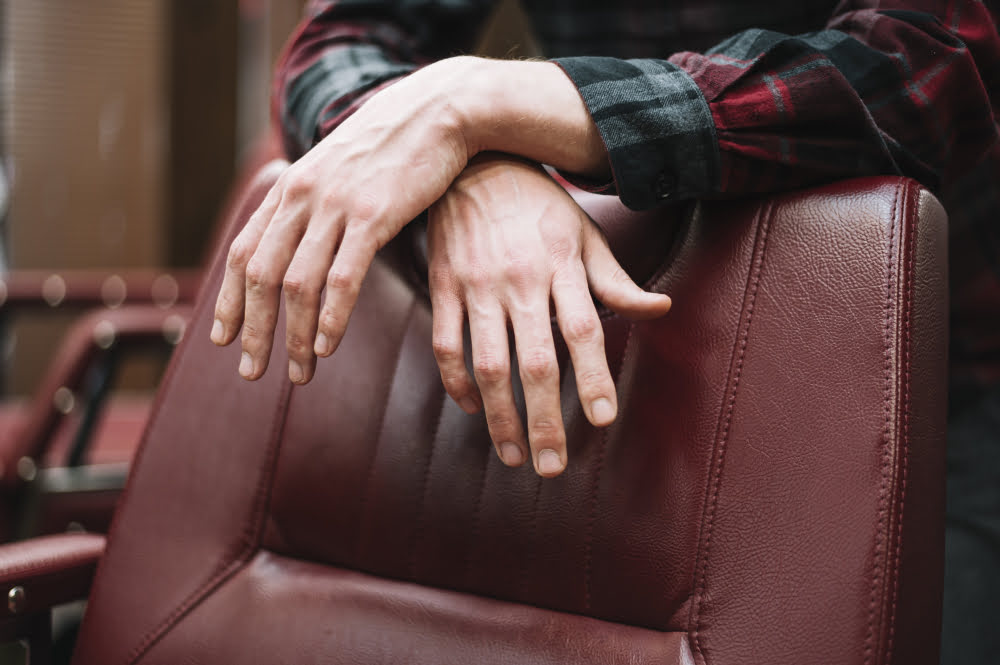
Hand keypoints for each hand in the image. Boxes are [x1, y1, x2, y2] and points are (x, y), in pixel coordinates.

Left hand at [210, 58, 479, 382]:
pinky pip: (342, 278)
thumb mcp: (337, 169)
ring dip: (293, 336)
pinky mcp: (373, 215)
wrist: (436, 110)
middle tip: (250, 371)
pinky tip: (328, 345)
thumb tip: (298, 240)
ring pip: (297, 284)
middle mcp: (302, 197)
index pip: (243, 252)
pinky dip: (331, 318)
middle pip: (261, 275)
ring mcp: (335, 205)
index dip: (229, 300)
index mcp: (290, 189)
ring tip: (298, 373)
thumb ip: (313, 203)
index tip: (222, 338)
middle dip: (253, 331)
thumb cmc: (391, 147)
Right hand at [427, 155, 670, 476]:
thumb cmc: (539, 206)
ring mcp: (476, 284)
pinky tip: (472, 409)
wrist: (474, 161)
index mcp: (562, 266)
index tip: (601, 420)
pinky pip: (446, 345)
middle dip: (544, 420)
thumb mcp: (585, 235)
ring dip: (500, 416)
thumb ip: (616, 280)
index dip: (594, 376)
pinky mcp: (443, 285)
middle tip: (552, 466)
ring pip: (487, 363)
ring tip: (512, 456)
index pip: (584, 329)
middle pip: (535, 361)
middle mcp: (519, 279)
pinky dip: (456, 383)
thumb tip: (661, 310)